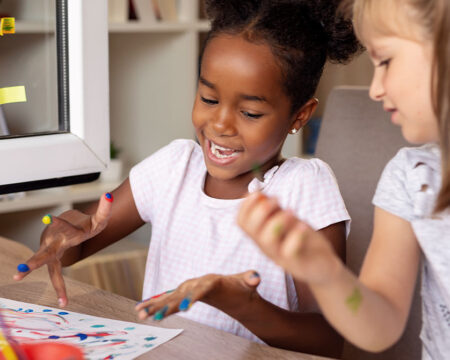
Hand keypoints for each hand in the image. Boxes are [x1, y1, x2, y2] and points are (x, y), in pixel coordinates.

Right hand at [13, 192, 113, 305]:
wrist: (66, 225)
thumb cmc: (83, 224)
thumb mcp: (97, 219)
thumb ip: (104, 209)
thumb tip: (109, 195)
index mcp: (66, 231)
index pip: (63, 227)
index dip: (59, 223)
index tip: (48, 218)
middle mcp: (54, 242)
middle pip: (43, 253)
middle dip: (33, 261)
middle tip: (21, 270)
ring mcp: (50, 251)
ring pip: (44, 263)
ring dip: (37, 271)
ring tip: (27, 281)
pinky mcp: (52, 260)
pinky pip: (56, 276)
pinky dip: (60, 289)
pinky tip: (64, 302)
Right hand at [135, 270, 260, 320]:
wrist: (233, 287)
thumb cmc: (241, 286)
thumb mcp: (248, 283)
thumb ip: (251, 278)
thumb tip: (256, 277)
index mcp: (211, 281)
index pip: (202, 289)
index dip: (193, 297)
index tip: (185, 307)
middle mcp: (196, 283)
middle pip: (181, 294)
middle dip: (168, 306)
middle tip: (156, 317)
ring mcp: (188, 288)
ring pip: (170, 298)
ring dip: (155, 306)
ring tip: (141, 315)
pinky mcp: (183, 294)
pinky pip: (167, 300)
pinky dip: (154, 305)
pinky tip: (141, 310)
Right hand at [237, 192, 341, 284]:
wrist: (324, 268)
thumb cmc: (304, 242)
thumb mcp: (289, 222)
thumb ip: (275, 210)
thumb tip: (260, 193)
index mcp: (261, 236)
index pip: (241, 221)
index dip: (246, 204)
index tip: (258, 193)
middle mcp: (266, 247)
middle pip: (250, 228)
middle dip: (261, 209)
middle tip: (277, 200)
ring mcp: (279, 256)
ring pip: (266, 239)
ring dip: (278, 219)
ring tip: (292, 212)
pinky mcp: (295, 263)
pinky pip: (289, 250)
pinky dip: (296, 235)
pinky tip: (304, 226)